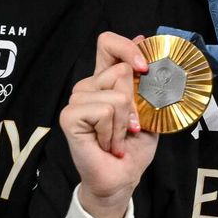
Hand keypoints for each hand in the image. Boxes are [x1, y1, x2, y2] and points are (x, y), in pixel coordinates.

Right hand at [62, 33, 158, 217]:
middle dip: (135, 103)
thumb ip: (144, 81)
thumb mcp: (148, 110)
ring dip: (124, 123)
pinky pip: (104, 111)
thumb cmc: (134, 146)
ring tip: (116, 139)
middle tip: (129, 127)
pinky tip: (107, 144)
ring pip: (116, 95)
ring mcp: (76, 100)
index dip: (127, 48)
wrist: (122, 177)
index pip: (108, 43)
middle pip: (120, 70)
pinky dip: (113, 131)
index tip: (144, 68)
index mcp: (106, 79)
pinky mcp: (69, 116)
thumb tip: (143, 40)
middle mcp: (89, 86)